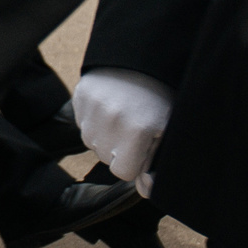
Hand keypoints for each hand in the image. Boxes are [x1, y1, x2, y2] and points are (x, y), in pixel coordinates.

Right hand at [72, 68, 171, 195]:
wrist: (143, 57)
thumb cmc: (160, 98)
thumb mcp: (166, 131)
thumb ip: (155, 165)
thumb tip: (145, 191)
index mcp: (137, 130)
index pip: (123, 172)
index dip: (135, 162)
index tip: (143, 146)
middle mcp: (110, 120)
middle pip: (106, 158)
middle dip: (119, 149)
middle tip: (135, 127)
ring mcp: (92, 108)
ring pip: (92, 143)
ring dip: (105, 136)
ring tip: (122, 115)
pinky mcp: (80, 97)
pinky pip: (83, 124)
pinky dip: (94, 121)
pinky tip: (110, 106)